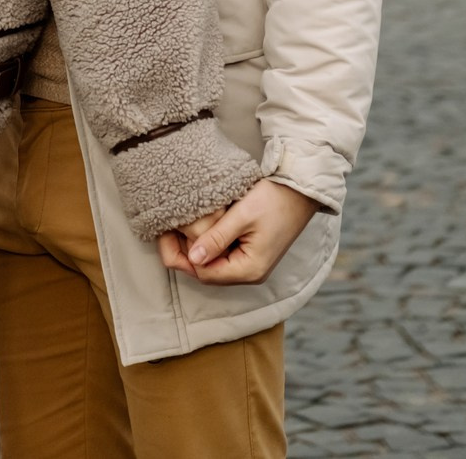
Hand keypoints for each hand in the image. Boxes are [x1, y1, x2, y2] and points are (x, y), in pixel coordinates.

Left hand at [161, 180, 317, 286]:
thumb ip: (217, 238)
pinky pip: (224, 255)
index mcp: (249, 269)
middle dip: (186, 253)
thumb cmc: (274, 200)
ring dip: (197, 248)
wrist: (300, 190)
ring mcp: (253, 263)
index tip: (165, 235)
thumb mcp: (242, 216)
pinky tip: (199, 227)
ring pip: (215, 263)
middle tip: (167, 229)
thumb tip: (193, 258)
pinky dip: (210, 243)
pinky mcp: (253, 252)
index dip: (182, 257)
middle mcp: (251, 273)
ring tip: (179, 226)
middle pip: (209, 271)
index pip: (205, 274)